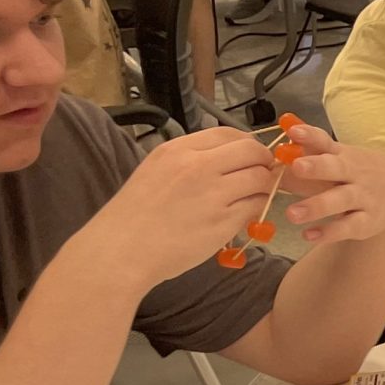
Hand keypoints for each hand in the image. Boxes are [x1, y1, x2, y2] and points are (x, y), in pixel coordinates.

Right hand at [84, 127, 282, 287]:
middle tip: (260, 176)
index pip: (229, 133)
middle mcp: (198, 166)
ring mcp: (213, 194)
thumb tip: (229, 157)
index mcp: (178, 150)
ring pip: (261, 179)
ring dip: (263, 188)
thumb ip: (191, 160)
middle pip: (252, 151)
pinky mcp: (224, 221)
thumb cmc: (135, 214)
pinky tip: (242, 217)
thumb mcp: (156, 170)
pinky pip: (255, 207)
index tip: (250, 156)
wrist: (121, 251)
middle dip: (263, 163)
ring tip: (250, 198)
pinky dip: (255, 210)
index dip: (247, 144)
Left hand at [278, 124, 384, 247]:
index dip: (309, 136)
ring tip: (292, 214)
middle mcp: (354, 174)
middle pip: (336, 168)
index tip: (293, 131)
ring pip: (341, 200)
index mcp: (342, 155)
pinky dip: (329, 232)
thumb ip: (306, 152)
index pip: (325, 141)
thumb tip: (274, 145)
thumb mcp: (337, 157)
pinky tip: (308, 235)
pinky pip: (348, 226)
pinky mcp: (367, 221)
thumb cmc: (354, 172)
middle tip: (297, 167)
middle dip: (317, 167)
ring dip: (317, 206)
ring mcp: (363, 197)